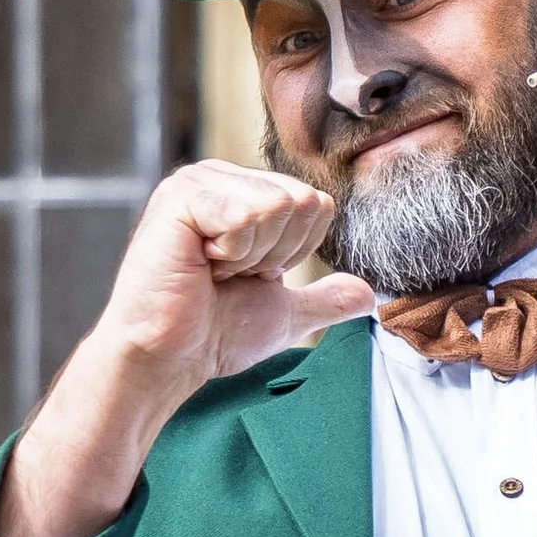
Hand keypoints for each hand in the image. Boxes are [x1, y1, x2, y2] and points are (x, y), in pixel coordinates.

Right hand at [0, 163, 374, 536]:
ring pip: (278, 206)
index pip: (316, 205)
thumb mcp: (282, 312)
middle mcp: (222, 177)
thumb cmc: (211, 335)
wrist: (168, 360)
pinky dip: (231, 254)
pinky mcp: (182, 196)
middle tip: (226, 275)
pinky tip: (197, 265)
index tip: (247, 275)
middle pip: (303, 202)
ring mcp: (199, 181)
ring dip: (251, 256)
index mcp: (244, 193)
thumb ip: (324, 298)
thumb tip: (368, 295)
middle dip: (276, 253)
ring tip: (209, 270)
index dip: (294, 254)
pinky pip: (246, 217)